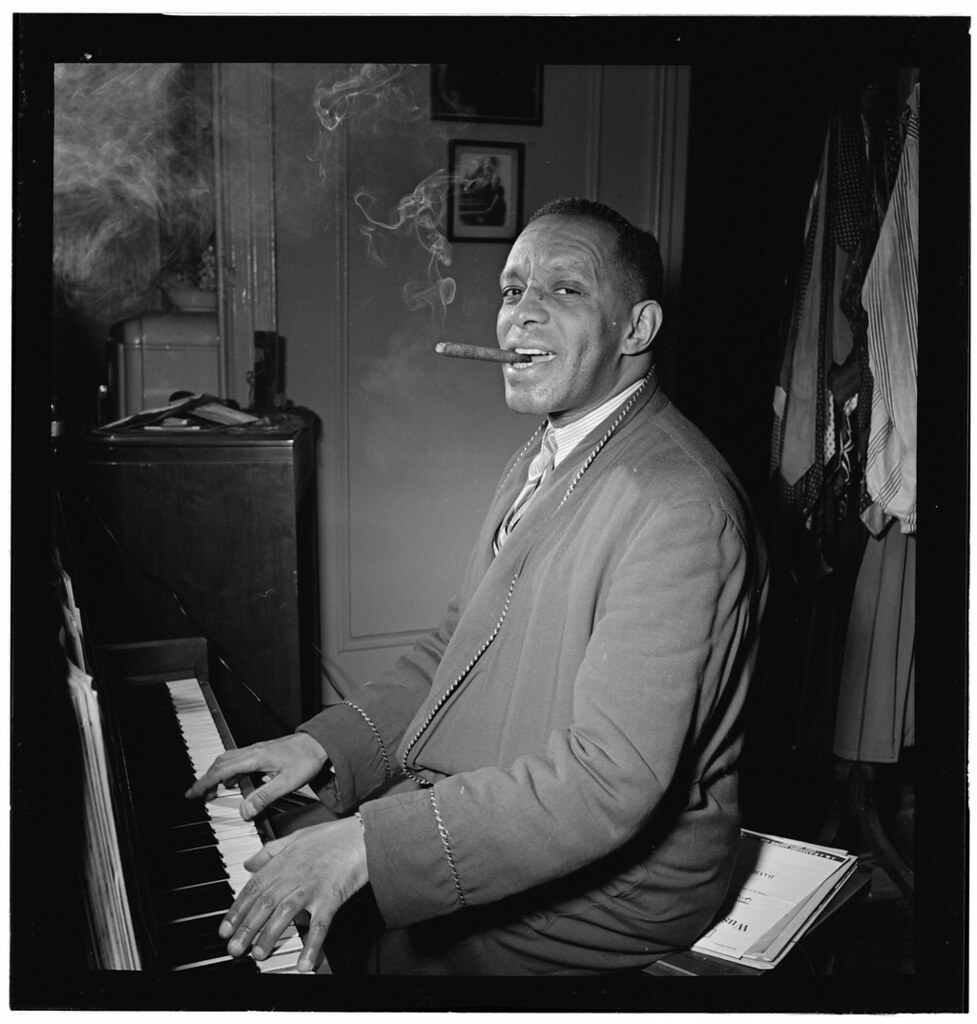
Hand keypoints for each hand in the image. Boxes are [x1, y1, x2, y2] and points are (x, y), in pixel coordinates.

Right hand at [184, 732, 327, 820]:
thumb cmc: (307, 759)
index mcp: (255, 758)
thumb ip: (264, 796)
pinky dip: (228, 771)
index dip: (204, 783)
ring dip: (216, 775)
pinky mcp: (263, 753)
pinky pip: (238, 760)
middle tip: (196, 795)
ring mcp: (258, 751)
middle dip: (205, 779)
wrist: (321, 743)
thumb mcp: (287, 782)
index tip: (191, 794)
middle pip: (220, 763)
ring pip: (228, 760)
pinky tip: (232, 782)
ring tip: (211, 792)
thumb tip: (245, 811)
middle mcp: (253, 752)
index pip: (222, 771)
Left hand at [219, 816, 367, 971]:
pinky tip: (305, 963)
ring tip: (259, 954)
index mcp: (284, 861)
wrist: (364, 836)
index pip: (253, 888)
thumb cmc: (334, 836)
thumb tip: (249, 864)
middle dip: (247, 928)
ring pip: (285, 913)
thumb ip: (270, 851)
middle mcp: (294, 875)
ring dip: (270, 935)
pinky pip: (320, 924)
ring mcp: (312, 887)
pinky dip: (311, 945)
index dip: (237, 910)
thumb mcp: (297, 836)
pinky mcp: (331, 897)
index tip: (225, 929)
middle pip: (264, 903)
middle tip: (235, 949)